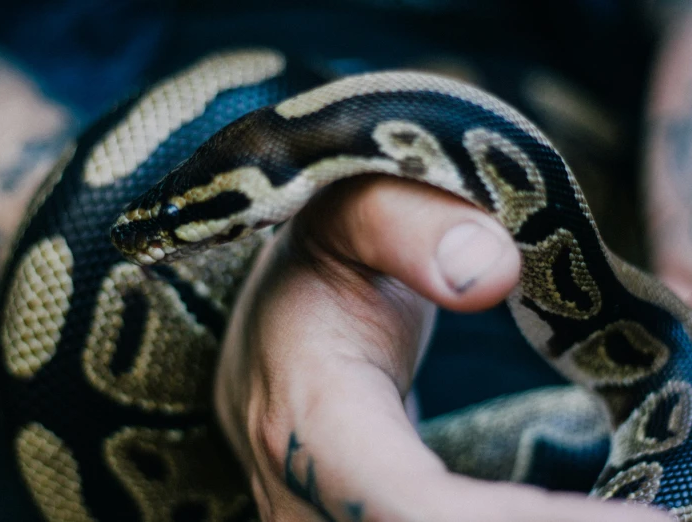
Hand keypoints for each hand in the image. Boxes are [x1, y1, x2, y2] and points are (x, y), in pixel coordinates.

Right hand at [214, 176, 669, 521]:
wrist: (273, 326)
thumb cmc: (313, 263)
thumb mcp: (344, 212)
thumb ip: (405, 224)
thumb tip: (494, 271)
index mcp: (309, 418)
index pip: (414, 510)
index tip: (655, 518)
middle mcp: (303, 497)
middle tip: (663, 510)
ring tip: (635, 509)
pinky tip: (572, 516)